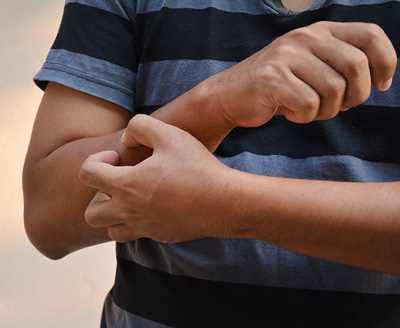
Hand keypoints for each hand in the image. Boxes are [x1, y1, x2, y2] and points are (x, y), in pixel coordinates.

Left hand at [79, 115, 233, 243]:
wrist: (225, 202)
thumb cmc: (197, 166)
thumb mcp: (170, 134)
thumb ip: (140, 126)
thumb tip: (124, 139)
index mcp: (127, 185)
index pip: (86, 174)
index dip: (96, 160)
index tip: (117, 158)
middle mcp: (131, 211)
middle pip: (91, 214)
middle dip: (98, 195)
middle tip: (119, 182)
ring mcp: (146, 227)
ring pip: (111, 230)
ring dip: (114, 214)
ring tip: (133, 198)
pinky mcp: (162, 235)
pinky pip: (138, 233)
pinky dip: (137, 221)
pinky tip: (157, 205)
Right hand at [210, 21, 396, 126]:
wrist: (230, 95)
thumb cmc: (276, 87)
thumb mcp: (310, 66)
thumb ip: (339, 64)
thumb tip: (379, 79)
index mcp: (319, 31)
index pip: (370, 35)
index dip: (386, 61)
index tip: (383, 85)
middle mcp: (304, 38)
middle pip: (356, 66)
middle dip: (356, 96)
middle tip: (339, 107)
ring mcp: (286, 57)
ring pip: (334, 90)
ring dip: (326, 111)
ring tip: (308, 110)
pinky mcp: (272, 78)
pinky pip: (309, 105)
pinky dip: (305, 117)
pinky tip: (291, 113)